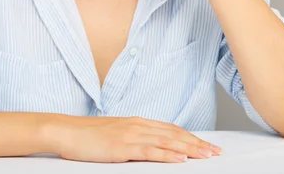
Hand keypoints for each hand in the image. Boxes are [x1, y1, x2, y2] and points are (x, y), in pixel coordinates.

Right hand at [52, 115, 221, 162]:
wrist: (67, 131)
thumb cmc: (88, 136)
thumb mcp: (114, 134)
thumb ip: (133, 138)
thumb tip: (150, 147)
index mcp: (136, 122)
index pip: (170, 129)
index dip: (190, 137)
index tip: (206, 145)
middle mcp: (138, 125)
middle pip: (174, 134)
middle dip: (197, 143)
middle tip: (216, 151)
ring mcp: (131, 135)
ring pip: (167, 141)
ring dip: (190, 149)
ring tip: (207, 155)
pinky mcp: (123, 147)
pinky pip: (150, 151)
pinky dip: (168, 155)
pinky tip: (181, 159)